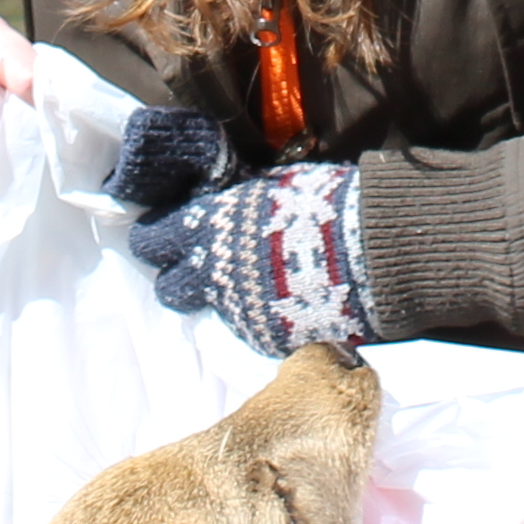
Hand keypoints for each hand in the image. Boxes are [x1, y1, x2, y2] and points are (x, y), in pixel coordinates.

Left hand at [128, 162, 370, 358]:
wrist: (371, 249)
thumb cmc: (323, 203)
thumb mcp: (267, 186)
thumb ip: (232, 200)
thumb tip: (215, 201)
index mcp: (209, 226)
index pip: (152, 238)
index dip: (159, 238)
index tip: (169, 237)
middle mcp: (212, 272)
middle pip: (169, 286)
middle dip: (182, 278)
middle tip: (205, 268)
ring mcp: (236, 310)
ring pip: (207, 311)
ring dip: (221, 299)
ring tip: (253, 286)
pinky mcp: (262, 337)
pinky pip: (247, 328)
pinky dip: (258, 317)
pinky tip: (282, 302)